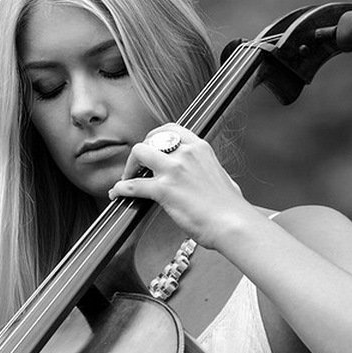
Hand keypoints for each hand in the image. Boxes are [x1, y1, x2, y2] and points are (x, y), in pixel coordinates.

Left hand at [108, 124, 266, 249]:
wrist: (234, 223)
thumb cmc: (230, 206)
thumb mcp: (220, 176)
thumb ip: (205, 169)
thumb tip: (202, 175)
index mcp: (200, 148)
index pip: (170, 129)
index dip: (155, 137)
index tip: (150, 146)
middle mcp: (186, 154)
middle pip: (151, 139)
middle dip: (140, 153)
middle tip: (137, 167)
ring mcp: (173, 170)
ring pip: (138, 153)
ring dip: (129, 166)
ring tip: (127, 179)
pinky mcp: (164, 190)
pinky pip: (133, 185)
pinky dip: (120, 188)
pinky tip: (117, 193)